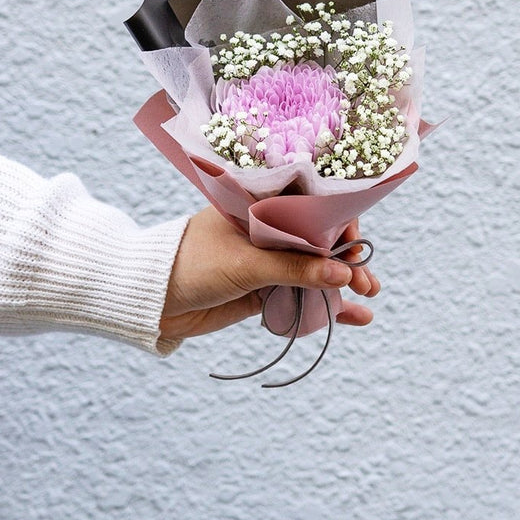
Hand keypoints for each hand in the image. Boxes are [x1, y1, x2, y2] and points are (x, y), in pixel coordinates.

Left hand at [160, 206, 379, 338]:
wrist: (151, 301)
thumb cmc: (192, 265)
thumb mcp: (245, 264)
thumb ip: (294, 269)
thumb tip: (343, 273)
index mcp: (259, 203)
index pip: (309, 204)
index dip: (338, 220)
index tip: (355, 241)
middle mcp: (268, 228)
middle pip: (318, 238)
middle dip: (346, 256)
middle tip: (366, 277)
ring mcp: (268, 259)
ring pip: (314, 267)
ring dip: (343, 281)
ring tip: (368, 294)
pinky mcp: (265, 289)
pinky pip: (302, 293)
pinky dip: (326, 304)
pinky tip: (355, 315)